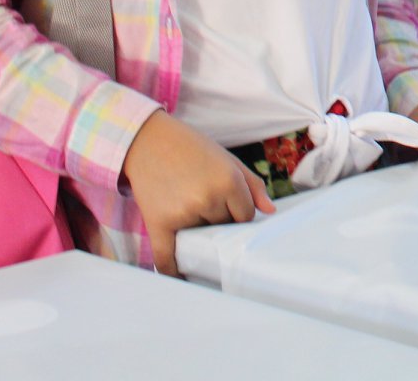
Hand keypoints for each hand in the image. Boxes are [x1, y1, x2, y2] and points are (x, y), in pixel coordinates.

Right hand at [122, 110, 273, 277]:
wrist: (148, 141)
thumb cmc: (191, 148)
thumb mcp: (227, 159)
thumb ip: (252, 184)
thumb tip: (270, 211)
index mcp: (229, 181)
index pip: (246, 215)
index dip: (239, 211)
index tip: (228, 203)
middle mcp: (208, 199)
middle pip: (225, 226)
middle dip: (219, 218)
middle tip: (202, 198)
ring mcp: (183, 213)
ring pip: (202, 238)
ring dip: (199, 231)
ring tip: (187, 206)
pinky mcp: (159, 223)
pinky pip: (167, 257)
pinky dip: (174, 270)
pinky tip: (180, 276)